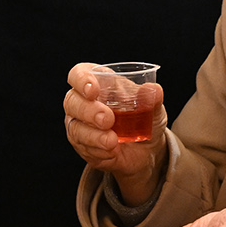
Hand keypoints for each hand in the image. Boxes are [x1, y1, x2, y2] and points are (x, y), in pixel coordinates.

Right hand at [63, 64, 164, 205]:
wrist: (147, 150)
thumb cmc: (144, 119)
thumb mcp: (153, 108)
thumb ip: (152, 98)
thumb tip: (154, 90)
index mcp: (99, 83)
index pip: (78, 74)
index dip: (81, 80)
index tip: (93, 90)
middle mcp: (84, 102)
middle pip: (71, 101)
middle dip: (88, 111)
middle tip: (108, 120)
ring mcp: (80, 125)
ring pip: (75, 128)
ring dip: (93, 136)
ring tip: (112, 141)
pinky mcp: (83, 147)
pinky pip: (84, 148)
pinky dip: (99, 151)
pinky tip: (113, 152)